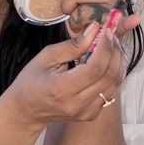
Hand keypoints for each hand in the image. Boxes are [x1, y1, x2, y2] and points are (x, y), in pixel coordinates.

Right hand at [4, 11, 138, 127]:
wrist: (27, 110)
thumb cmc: (31, 81)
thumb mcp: (46, 57)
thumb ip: (72, 45)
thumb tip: (94, 30)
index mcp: (62, 89)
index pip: (95, 69)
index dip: (105, 48)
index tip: (106, 31)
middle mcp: (77, 104)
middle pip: (109, 76)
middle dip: (114, 52)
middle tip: (110, 35)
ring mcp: (86, 112)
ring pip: (114, 84)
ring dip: (116, 62)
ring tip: (110, 46)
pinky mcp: (92, 114)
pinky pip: (110, 91)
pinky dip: (112, 74)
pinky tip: (105, 62)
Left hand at [56, 0, 134, 39]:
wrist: (95, 38)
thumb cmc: (83, 15)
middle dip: (66, 3)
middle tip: (69, 12)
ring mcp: (117, 9)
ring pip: (82, 12)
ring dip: (74, 21)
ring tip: (80, 24)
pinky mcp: (120, 27)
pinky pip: (122, 25)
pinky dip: (129, 22)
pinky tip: (135, 19)